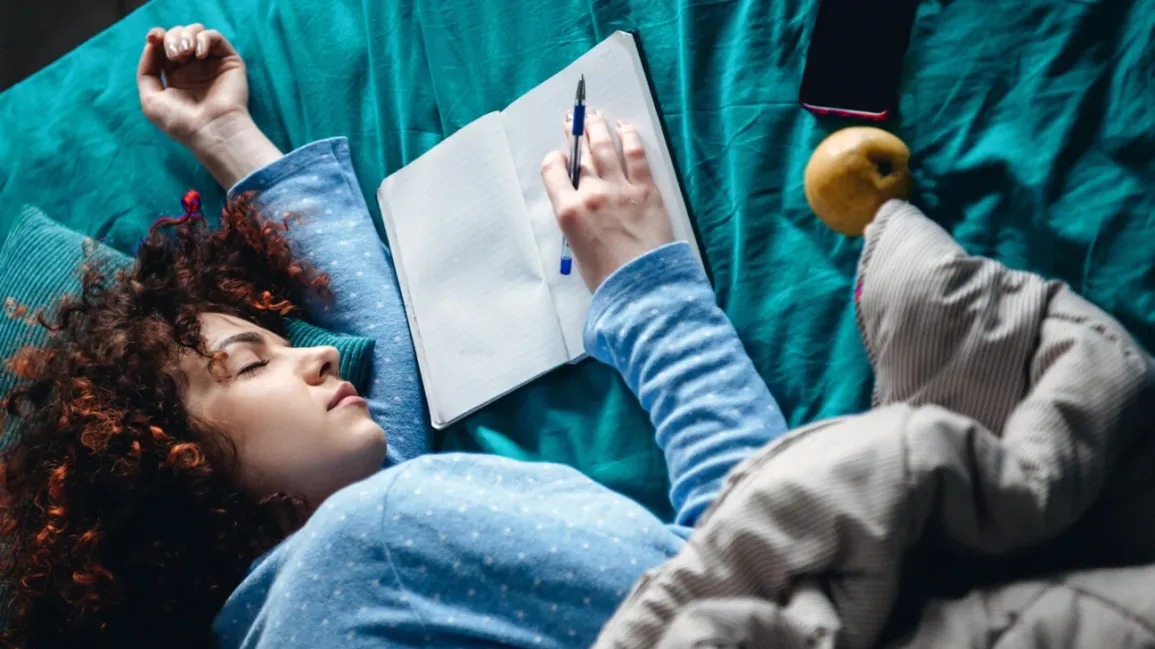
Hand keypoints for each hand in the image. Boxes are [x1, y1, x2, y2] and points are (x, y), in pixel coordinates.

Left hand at [136, 25, 281, 187]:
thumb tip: (153, 43)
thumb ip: (146, 70)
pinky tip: (199, 54)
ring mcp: (212, 64)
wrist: (211, 131)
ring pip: (196, 31)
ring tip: (185, 54)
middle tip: (175, 56)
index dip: (158, 37)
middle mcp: (195, 68)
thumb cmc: (181, 122)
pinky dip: (204, 39)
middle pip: (178, 35)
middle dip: (171, 38)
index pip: (165, 46)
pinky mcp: (229, 61)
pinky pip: (215, 37)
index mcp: (176, 76)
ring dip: (186, 36)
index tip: (153, 38)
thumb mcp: (151, 100)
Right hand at [541, 110, 674, 291]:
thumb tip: (582, 207)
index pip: (552, 172)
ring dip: (598, 128)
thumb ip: (576, 222)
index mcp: (568, 213)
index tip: (559, 157)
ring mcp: (620, 189)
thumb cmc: (608, 279)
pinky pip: (635, 154)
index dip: (554, 160)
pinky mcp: (646, 190)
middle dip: (575, 134)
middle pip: (580, 154)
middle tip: (574, 121)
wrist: (643, 287)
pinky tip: (625, 128)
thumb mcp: (578, 250)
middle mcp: (591, 194)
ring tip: (596, 117)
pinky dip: (629, 137)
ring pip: (605, 147)